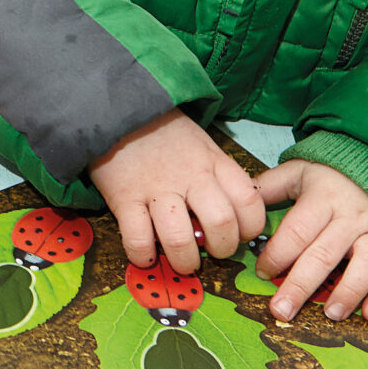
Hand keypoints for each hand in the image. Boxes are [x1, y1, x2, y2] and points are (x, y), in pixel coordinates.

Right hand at [87, 111, 266, 272]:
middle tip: (210, 252)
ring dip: (184, 260)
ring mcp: (156, 188)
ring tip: (180, 261)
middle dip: (221, 250)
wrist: (118, 107)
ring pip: (179, 238)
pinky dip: (142, 255)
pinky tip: (145, 255)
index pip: (250, 202)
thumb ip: (217, 175)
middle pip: (221, 224)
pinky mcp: (124, 197)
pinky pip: (137, 238)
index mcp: (214, 162)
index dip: (249, 229)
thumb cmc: (163, 132)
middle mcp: (191, 176)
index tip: (237, 235)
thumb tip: (230, 216)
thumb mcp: (201, 144)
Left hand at [251, 159, 367, 322]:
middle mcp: (352, 215)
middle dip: (300, 286)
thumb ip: (269, 187)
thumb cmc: (334, 175)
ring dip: (348, 292)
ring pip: (365, 264)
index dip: (277, 255)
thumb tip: (238, 203)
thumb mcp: (299, 172)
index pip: (297, 232)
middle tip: (282, 310)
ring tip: (331, 315)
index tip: (262, 274)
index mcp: (323, 197)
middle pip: (324, 255)